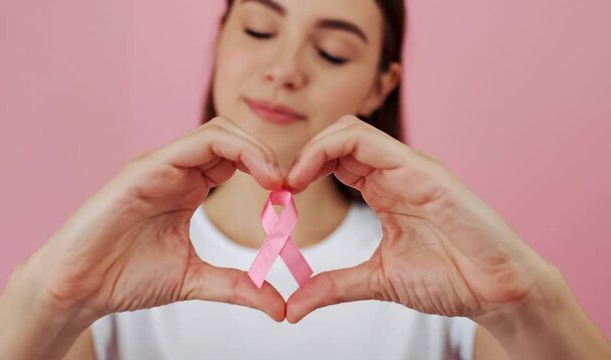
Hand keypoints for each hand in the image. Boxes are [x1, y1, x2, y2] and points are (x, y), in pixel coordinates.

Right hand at [24, 117, 286, 325]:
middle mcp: (176, 170)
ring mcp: (159, 166)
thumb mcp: (195, 281)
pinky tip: (250, 175)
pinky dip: (229, 151)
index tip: (290, 195)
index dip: (267, 168)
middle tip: (288, 183)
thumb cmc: (125, 276)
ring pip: (216, 132)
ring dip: (253, 148)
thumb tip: (281, 308)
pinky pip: (192, 145)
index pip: (236, 158)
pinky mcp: (143, 169)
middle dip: (265, 152)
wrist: (78, 287)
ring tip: (275, 179)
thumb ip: (239, 288)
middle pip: (231, 136)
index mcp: (188, 187)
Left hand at [284, 115, 555, 323]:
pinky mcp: (425, 172)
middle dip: (302, 154)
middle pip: (338, 136)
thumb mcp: (377, 280)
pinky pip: (372, 143)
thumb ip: (334, 286)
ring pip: (350, 129)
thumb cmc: (450, 278)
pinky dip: (331, 150)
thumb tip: (292, 308)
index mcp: (384, 188)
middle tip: (278, 186)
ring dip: (312, 148)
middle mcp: (395, 170)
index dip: (302, 168)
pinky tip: (311, 177)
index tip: (278, 196)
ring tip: (291, 181)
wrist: (498, 292)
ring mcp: (411, 167)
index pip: (335, 158)